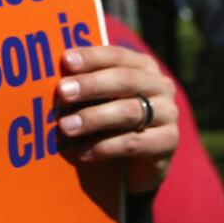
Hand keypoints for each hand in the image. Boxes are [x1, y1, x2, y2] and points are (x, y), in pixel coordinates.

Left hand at [55, 46, 178, 192]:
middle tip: (62, 92)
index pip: (118, 56)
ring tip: (66, 127)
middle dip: (91, 85)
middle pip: (125, 80)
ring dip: (93, 118)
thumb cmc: (110, 123)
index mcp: (144, 67)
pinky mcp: (168, 143)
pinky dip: (105, 147)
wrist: (135, 167)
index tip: (66, 61)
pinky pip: (134, 143)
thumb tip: (55, 76)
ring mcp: (169, 114)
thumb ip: (85, 85)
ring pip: (129, 112)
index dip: (92, 57)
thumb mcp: (99, 100)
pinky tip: (83, 152)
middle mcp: (161, 86)